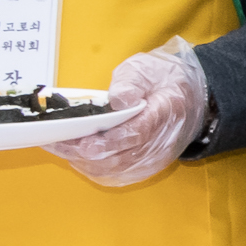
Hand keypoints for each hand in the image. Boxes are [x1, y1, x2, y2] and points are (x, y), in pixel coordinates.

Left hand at [46, 40, 207, 189]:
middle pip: (120, 158)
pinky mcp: (144, 168)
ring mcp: (153, 159)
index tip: (83, 143)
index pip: (137, 133)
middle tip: (56, 141)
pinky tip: (75, 155)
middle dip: (84, 152)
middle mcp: (162, 142)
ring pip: (113, 170)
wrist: (189, 99)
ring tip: (59, 146)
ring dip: (83, 161)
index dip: (109, 141)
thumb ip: (132, 82)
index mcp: (166, 112)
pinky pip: (114, 176)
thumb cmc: (162, 81)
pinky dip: (90, 168)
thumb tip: (118, 99)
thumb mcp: (147, 69)